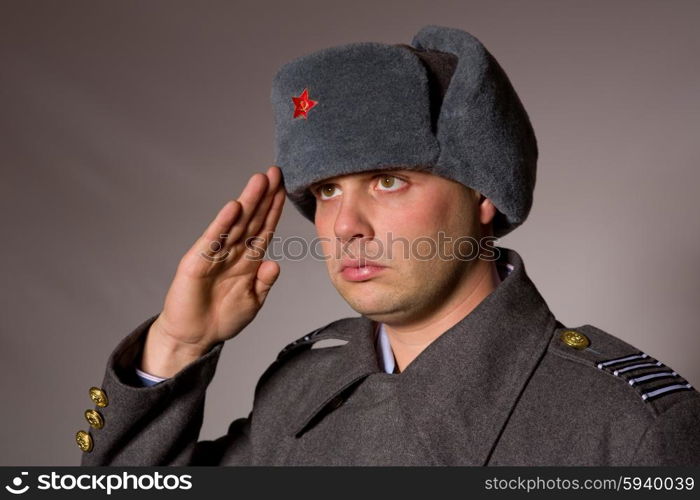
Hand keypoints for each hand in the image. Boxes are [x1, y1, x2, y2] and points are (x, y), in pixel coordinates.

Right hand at [141, 166, 285, 376]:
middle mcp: (233, 251)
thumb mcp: (253, 301)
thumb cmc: (223, 318)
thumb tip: (276, 264)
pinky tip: (235, 207)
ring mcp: (215, 254)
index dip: (275, 208)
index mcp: (248, 259)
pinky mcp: (197, 262)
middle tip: (276, 172)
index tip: (286, 187)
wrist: (194, 337)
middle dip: (265, 196)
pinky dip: (224, 224)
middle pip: (253, 218)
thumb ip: (264, 283)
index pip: (265, 228)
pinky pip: (213, 240)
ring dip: (248, 202)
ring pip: (235, 223)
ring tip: (260, 180)